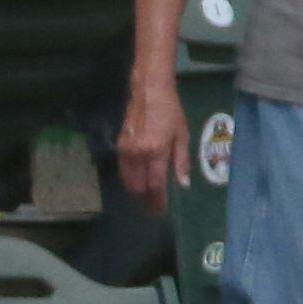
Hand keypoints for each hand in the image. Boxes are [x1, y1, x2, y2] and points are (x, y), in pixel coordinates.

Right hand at [118, 71, 187, 207]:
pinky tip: (137, 183)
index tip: (161, 211)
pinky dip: (129, 181)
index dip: (158, 201)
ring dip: (136, 193)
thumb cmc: (170, 111)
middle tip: (153, 209)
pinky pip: (123, 171)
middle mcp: (138, 154)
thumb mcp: (182, 135)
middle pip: (139, 187)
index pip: (155, 184)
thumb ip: (181, 161)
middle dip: (146, 201)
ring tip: (145, 200)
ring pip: (128, 181)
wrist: (148, 92)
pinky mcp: (119, 147)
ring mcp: (126, 151)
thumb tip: (183, 184)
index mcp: (156, 151)